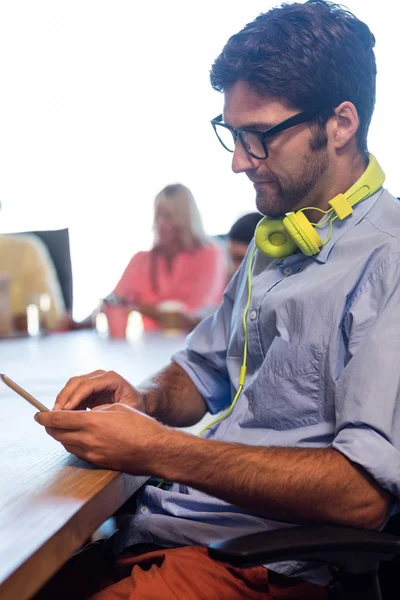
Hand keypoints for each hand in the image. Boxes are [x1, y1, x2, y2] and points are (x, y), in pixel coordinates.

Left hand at [35, 403, 167, 472]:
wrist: (154, 450)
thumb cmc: (141, 426)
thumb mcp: (117, 408)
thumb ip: (96, 411)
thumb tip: (85, 413)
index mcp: (92, 422)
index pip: (58, 419)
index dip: (45, 416)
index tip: (38, 414)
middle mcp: (88, 439)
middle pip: (57, 434)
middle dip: (49, 426)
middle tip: (48, 420)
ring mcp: (91, 453)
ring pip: (65, 444)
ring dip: (61, 435)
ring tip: (64, 427)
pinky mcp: (96, 462)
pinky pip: (77, 452)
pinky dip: (72, 443)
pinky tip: (78, 437)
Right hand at [53, 370, 144, 411]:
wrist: (138, 400)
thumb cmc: (135, 406)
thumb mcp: (126, 410)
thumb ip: (108, 411)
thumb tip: (88, 417)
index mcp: (111, 378)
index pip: (88, 385)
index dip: (75, 397)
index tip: (66, 411)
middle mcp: (100, 375)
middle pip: (76, 382)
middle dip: (64, 398)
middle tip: (55, 414)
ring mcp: (93, 379)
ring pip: (71, 385)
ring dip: (62, 399)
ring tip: (55, 415)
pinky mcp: (87, 386)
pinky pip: (72, 391)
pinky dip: (65, 402)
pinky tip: (62, 414)